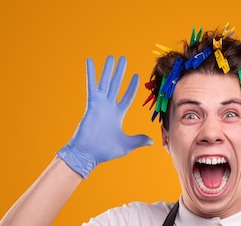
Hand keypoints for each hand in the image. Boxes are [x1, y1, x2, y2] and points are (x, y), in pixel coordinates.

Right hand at [57, 56, 152, 177]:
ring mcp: (100, 104)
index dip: (132, 87)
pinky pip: (91, 85)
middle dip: (120, 72)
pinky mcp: (92, 104)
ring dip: (109, 69)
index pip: (127, 96)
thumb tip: (151, 141)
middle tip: (123, 59)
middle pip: (116, 85)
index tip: (136, 76)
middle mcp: (109, 107)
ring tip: (112, 57)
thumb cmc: (105, 151)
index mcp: (118, 114)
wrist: (89, 154)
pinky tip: (90, 61)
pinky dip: (91, 73)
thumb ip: (138, 140)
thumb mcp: (126, 145)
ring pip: (105, 82)